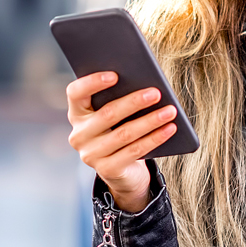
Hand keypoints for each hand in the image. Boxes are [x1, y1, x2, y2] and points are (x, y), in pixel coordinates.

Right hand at [67, 72, 177, 212]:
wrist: (122, 171)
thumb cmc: (120, 131)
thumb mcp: (116, 115)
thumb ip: (120, 98)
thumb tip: (145, 84)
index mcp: (77, 114)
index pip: (76, 93)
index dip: (92, 82)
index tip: (115, 75)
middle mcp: (79, 134)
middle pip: (107, 114)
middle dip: (134, 102)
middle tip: (156, 93)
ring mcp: (91, 154)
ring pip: (124, 134)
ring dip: (150, 121)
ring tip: (170, 111)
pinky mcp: (107, 170)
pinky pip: (134, 151)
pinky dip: (154, 138)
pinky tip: (169, 128)